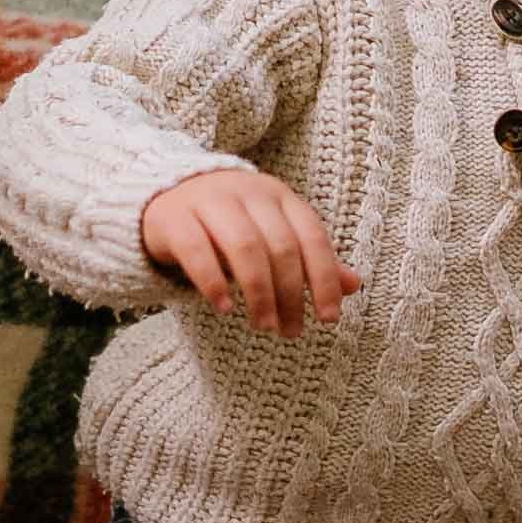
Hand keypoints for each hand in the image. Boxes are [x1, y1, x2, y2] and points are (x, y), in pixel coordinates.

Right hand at [139, 170, 360, 335]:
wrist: (168, 191)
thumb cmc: (231, 221)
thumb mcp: (274, 233)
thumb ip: (310, 258)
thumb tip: (353, 285)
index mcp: (279, 196)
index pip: (311, 237)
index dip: (324, 279)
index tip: (328, 318)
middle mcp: (248, 193)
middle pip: (280, 246)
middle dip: (290, 295)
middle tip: (291, 331)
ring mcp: (210, 201)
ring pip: (244, 247)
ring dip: (259, 293)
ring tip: (264, 325)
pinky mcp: (175, 217)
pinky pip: (197, 250)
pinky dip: (213, 282)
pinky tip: (224, 308)